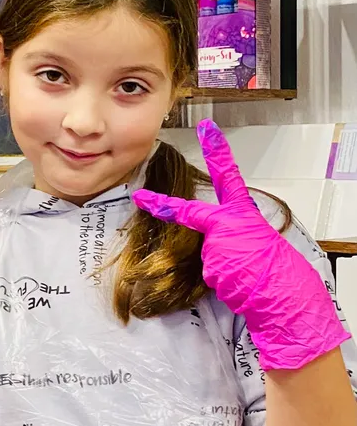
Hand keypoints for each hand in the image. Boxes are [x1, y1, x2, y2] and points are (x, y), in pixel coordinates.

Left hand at [133, 120, 349, 369]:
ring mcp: (217, 244)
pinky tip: (237, 281)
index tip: (206, 129)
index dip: (217, 151)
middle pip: (190, 212)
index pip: (229, 176)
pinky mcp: (210, 265)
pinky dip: (220, 278)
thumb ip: (231, 232)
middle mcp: (228, 224)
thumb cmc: (274, 269)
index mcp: (243, 213)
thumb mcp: (256, 240)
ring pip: (204, 253)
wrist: (285, 296)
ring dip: (219, 264)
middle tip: (141, 197)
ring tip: (243, 272)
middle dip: (162, 205)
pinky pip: (207, 271)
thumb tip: (214, 238)